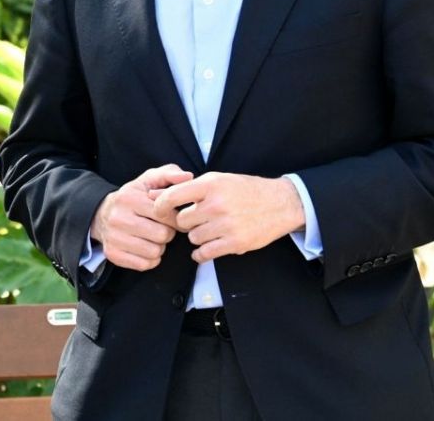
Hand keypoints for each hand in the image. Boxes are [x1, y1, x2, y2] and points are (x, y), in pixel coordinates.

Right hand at [90, 164, 193, 270]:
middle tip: (161, 228)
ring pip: (155, 252)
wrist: (100, 215)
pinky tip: (145, 247)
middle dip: (167, 233)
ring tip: (152, 237)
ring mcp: (114, 238)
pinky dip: (149, 259)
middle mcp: (119, 218)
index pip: (166, 214)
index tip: (173, 218)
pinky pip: (144, 265)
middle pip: (163, 235)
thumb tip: (187, 176)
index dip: (176, 218)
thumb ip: (168, 174)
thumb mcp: (147, 180)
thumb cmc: (131, 198)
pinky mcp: (113, 254)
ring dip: (159, 247)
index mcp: (130, 198)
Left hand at [153, 173, 303, 262]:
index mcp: (210, 185)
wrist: (279, 203)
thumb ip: (187, 187)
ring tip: (210, 229)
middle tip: (198, 219)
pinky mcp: (235, 243)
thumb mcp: (217, 180)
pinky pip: (205, 253)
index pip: (172, 197)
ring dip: (197, 236)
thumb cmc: (245, 190)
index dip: (160, 206)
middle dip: (187, 222)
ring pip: (193, 238)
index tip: (159, 211)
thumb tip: (153, 194)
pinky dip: (201, 253)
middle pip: (182, 221)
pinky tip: (207, 247)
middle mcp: (217, 205)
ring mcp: (227, 225)